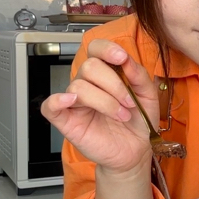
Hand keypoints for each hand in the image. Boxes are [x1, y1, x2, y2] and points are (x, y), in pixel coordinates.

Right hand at [41, 39, 156, 173]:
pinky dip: (58, 100)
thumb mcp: (148, 95)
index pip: (96, 49)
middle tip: (129, 102)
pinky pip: (50, 106)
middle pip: (90, 66)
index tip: (122, 58)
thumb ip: (138, 75)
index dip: (107, 49)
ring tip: (121, 115)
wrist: (136, 149)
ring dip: (106, 101)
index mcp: (107, 73)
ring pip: (79, 85)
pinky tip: (72, 101)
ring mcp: (76, 102)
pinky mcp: (67, 121)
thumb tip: (126, 60)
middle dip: (114, 84)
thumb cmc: (139, 121)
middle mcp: (89, 83)